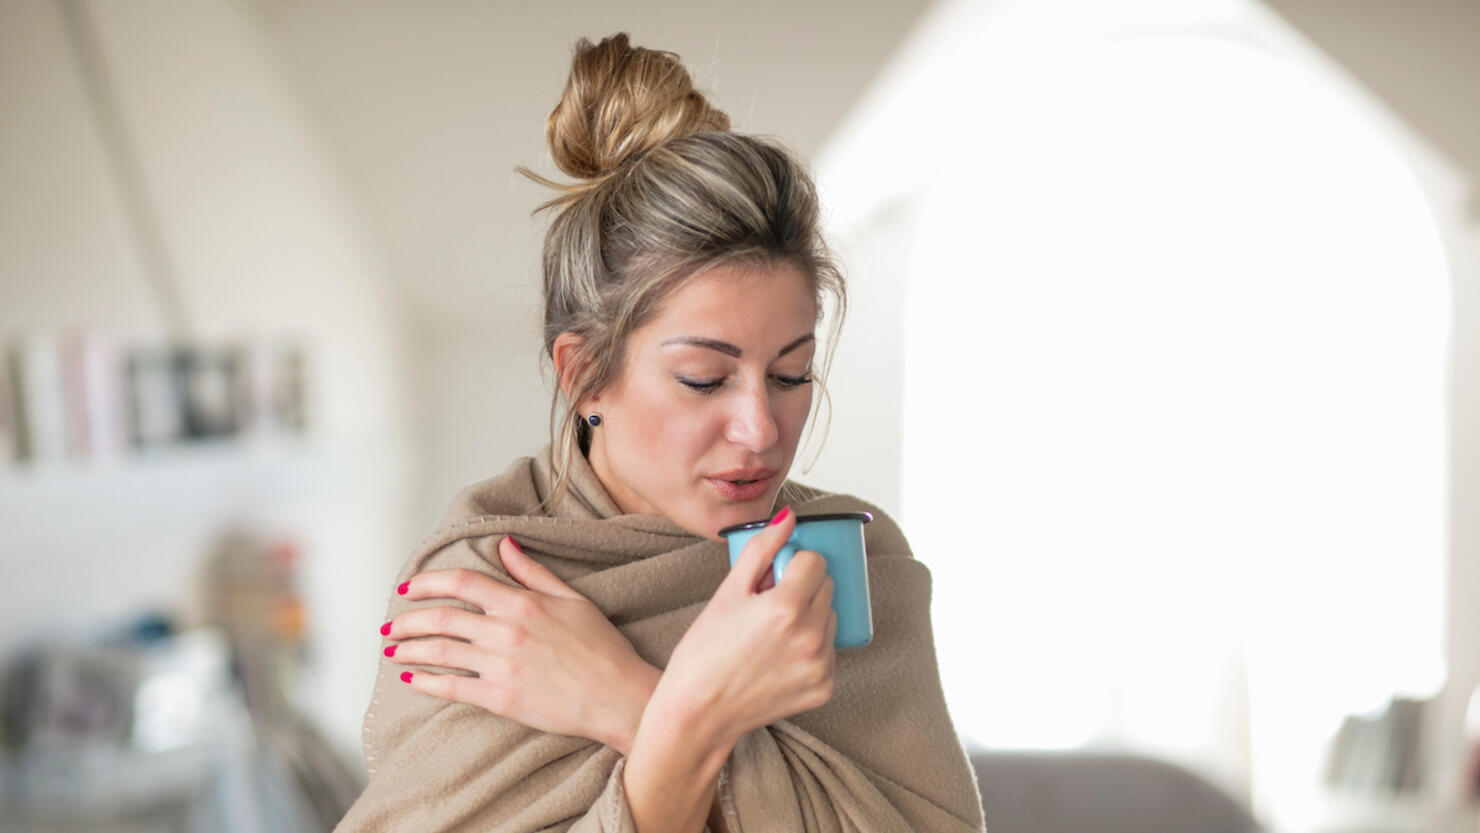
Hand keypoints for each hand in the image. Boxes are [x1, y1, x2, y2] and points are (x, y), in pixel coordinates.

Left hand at [383, 536, 660, 753]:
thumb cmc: (601, 647)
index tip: (408, 588)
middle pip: (442, 618)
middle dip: (408, 621)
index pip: (462, 583)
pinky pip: (452, 687)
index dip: (428, 583)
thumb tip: (505, 545)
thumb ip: (533, 573)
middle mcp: (506, 631)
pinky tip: (410, 680)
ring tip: (392, 651)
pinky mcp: (501, 699)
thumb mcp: (572, 599)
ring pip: (440, 651)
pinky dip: (426, 682)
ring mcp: (501, 666)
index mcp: (522, 603)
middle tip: (390, 626)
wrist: (618, 696)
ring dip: (410, 650)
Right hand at [654, 506, 836, 746]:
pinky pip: (828, 652)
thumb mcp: (728, 592)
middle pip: (826, 587)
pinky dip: (810, 648)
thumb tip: (789, 517)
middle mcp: (811, 637)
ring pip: (829, 619)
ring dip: (809, 616)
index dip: (792, 563)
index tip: (772, 576)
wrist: (698, 713)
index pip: (814, 561)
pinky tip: (778, 657)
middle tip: (768, 604)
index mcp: (786, 607)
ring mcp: (820, 666)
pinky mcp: (823, 688)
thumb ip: (762, 549)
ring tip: (772, 634)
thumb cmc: (704, 650)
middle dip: (803, 587)